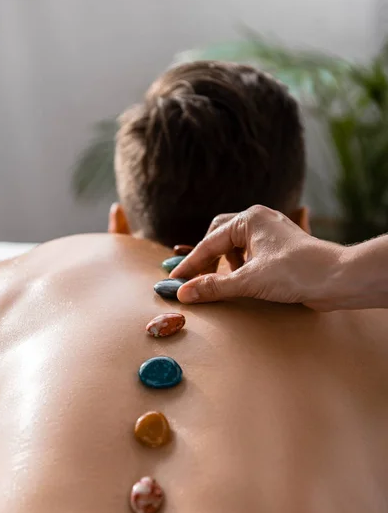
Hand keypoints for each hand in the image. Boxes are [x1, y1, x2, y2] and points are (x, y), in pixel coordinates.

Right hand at [170, 205, 345, 309]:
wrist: (336, 278)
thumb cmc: (296, 272)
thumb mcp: (249, 280)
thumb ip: (214, 286)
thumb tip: (184, 293)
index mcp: (248, 219)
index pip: (209, 243)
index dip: (191, 264)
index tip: (175, 281)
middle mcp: (259, 220)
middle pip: (219, 236)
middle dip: (207, 258)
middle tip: (197, 279)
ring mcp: (271, 233)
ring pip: (235, 243)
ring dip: (224, 262)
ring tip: (221, 281)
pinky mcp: (279, 247)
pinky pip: (250, 251)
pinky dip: (239, 264)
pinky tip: (241, 279)